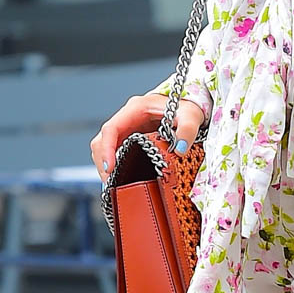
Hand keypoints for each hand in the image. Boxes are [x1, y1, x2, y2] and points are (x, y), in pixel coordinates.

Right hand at [90, 94, 205, 177]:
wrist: (189, 108)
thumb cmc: (187, 107)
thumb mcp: (191, 115)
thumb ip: (188, 129)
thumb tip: (181, 149)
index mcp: (136, 108)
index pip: (111, 128)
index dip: (106, 149)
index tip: (110, 168)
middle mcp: (127, 118)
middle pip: (103, 140)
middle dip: (104, 163)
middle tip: (113, 184)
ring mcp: (127, 129)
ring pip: (106, 148)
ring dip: (109, 167)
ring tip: (118, 185)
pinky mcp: (130, 140)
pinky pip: (116, 153)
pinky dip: (117, 167)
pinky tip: (124, 180)